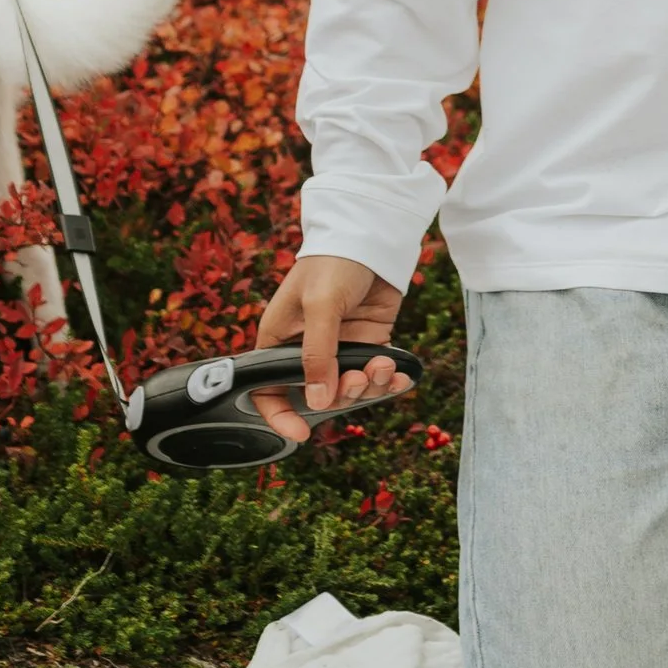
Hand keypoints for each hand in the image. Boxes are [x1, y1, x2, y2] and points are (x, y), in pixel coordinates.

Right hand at [253, 253, 407, 443]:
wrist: (372, 234)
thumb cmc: (333, 263)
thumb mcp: (319, 306)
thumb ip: (317, 355)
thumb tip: (318, 402)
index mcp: (279, 340)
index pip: (268, 390)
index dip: (280, 416)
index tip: (300, 434)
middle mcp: (306, 349)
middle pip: (317, 396)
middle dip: (340, 394)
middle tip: (359, 377)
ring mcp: (340, 347)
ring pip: (350, 388)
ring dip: (367, 386)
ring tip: (381, 366)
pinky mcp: (368, 341)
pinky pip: (375, 374)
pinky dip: (387, 379)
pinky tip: (399, 374)